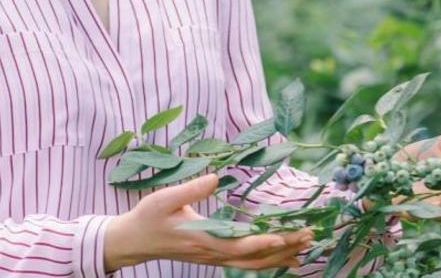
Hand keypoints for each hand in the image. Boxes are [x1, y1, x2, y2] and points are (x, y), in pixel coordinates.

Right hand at [103, 173, 313, 271]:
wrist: (132, 242)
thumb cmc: (147, 217)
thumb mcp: (164, 199)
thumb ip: (190, 189)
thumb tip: (216, 176)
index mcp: (202, 239)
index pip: (238, 245)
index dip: (263, 242)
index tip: (284, 235)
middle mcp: (211, 253)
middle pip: (253, 258)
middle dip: (283, 248)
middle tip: (309, 236)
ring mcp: (213, 258)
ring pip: (252, 265)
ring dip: (279, 257)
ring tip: (305, 249)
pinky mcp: (213, 256)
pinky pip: (245, 263)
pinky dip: (266, 261)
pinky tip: (283, 257)